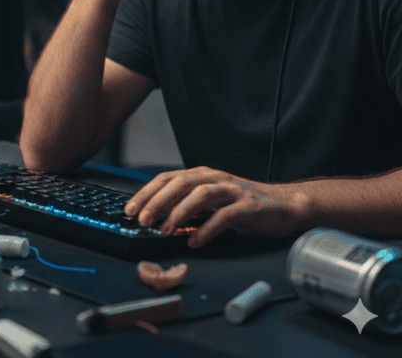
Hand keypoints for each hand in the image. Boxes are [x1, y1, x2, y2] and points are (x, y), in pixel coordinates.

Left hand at [124, 166, 308, 247]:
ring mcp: (232, 190)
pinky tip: (195, 240)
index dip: (147, 192)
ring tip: (165, 230)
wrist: (283, 204)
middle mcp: (215, 178)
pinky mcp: (248, 206)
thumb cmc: (242, 203)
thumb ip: (188, 202)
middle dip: (158, 201)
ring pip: (201, 195)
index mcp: (201, 174)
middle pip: (180, 183)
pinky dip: (207, 228)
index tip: (130, 209)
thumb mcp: (211, 198)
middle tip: (143, 220)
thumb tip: (157, 216)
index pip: (167, 178)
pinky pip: (225, 216)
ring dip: (179, 212)